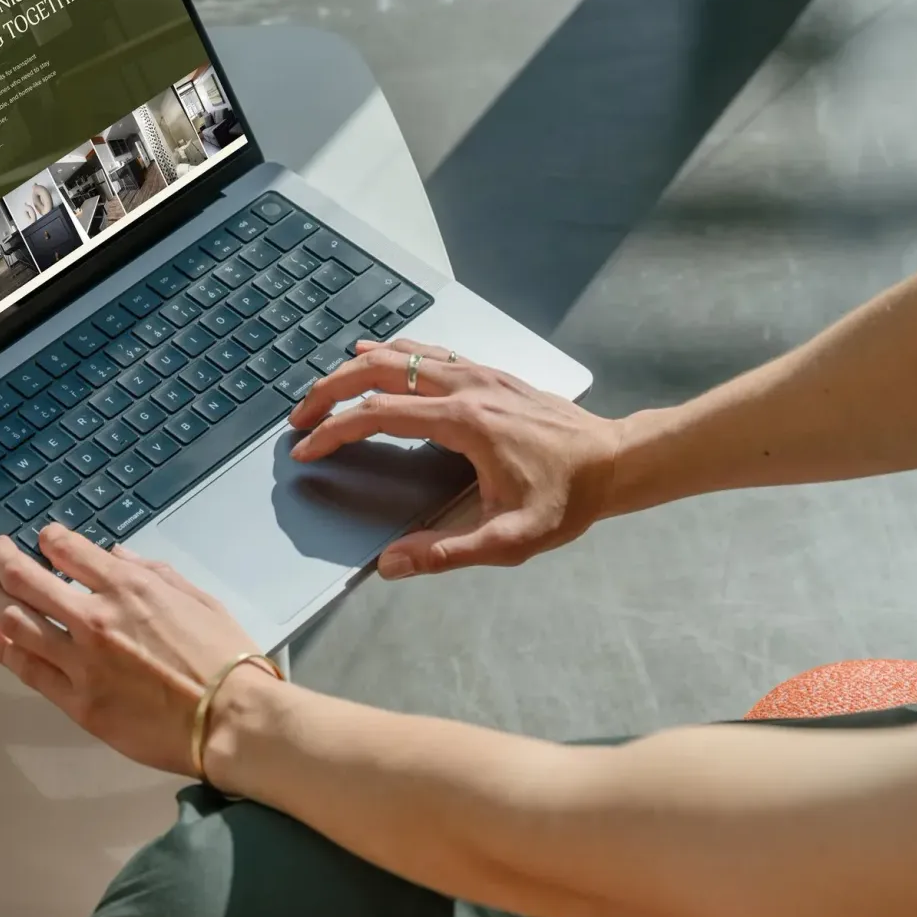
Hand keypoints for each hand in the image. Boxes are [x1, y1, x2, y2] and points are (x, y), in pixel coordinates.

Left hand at [0, 525, 261, 777]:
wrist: (232, 719)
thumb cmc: (225, 659)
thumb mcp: (197, 598)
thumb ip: (153, 572)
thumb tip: (117, 555)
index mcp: (129, 586)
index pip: (67, 550)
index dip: (48, 539)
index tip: (42, 540)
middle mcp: (96, 617)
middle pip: (26, 579)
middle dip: (2, 560)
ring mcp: (81, 662)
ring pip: (13, 621)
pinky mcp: (77, 702)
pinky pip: (25, 669)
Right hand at [287, 339, 621, 577]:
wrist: (616, 461)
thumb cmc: (567, 500)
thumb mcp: (510, 539)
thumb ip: (448, 552)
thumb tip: (392, 564)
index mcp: (464, 422)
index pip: (378, 415)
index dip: (334, 430)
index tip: (306, 448)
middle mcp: (467, 387)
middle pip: (380, 370)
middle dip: (330, 390)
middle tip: (301, 415)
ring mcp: (479, 373)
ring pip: (403, 353)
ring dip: (357, 366)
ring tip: (324, 386)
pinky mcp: (491, 372)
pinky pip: (430, 352)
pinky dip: (394, 351)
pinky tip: (379, 354)